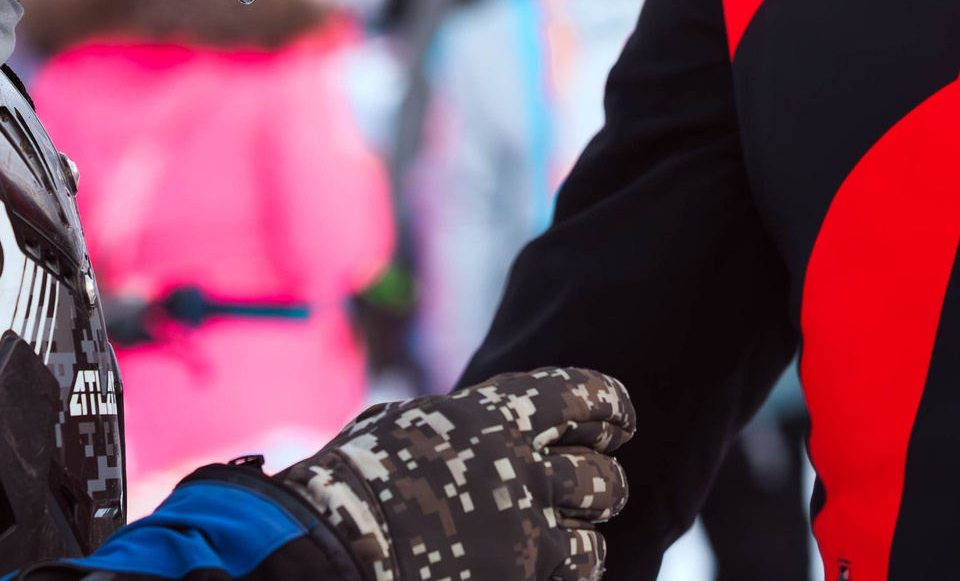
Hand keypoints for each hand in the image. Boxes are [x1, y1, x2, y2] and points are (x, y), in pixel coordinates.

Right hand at [278, 368, 633, 580]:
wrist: (339, 545)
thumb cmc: (351, 479)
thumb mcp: (400, 424)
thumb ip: (447, 422)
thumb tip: (463, 417)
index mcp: (492, 417)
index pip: (578, 396)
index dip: (608, 405)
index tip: (620, 419)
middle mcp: (522, 470)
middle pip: (599, 477)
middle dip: (604, 484)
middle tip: (602, 486)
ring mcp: (525, 534)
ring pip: (592, 541)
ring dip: (586, 543)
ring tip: (579, 546)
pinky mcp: (522, 579)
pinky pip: (567, 580)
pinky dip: (561, 578)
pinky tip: (544, 575)